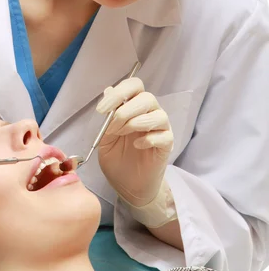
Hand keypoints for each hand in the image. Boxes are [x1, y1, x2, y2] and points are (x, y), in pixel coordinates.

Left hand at [97, 78, 172, 207]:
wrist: (128, 185)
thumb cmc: (117, 159)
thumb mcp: (105, 137)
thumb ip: (107, 116)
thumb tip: (108, 90)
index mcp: (133, 106)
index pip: (134, 85)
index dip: (119, 92)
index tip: (102, 109)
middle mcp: (150, 113)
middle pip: (147, 98)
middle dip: (125, 110)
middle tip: (112, 128)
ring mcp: (161, 129)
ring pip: (158, 114)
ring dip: (136, 123)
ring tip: (123, 135)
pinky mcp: (167, 145)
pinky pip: (164, 135)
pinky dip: (149, 138)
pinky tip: (137, 145)